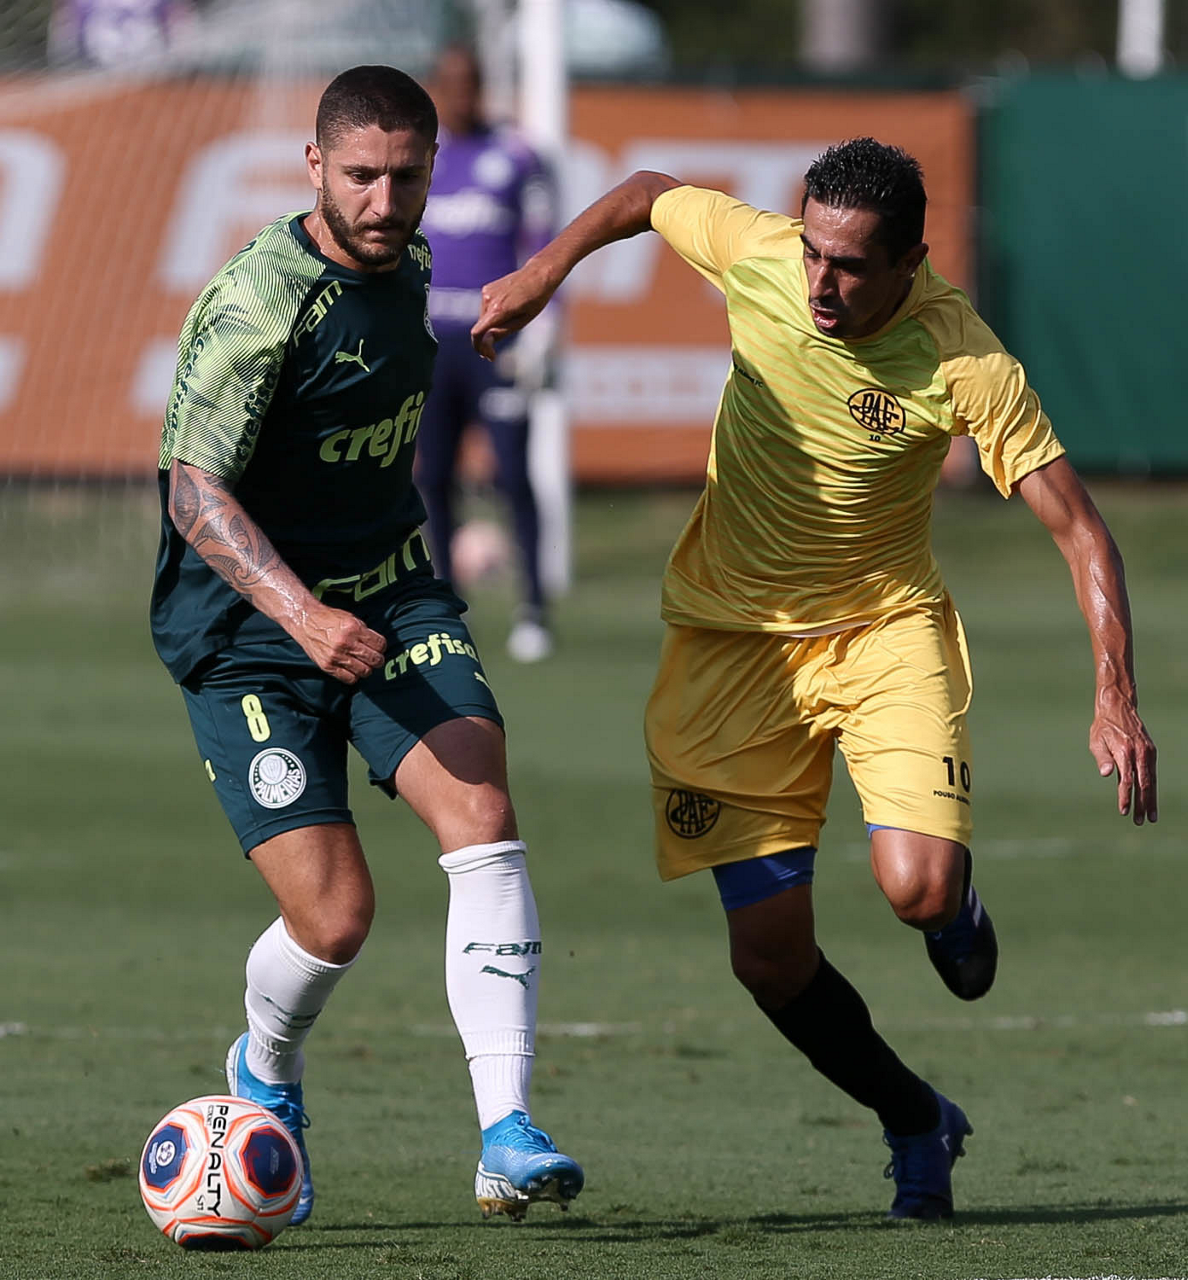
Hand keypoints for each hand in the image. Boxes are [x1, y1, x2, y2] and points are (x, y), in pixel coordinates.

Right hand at [295, 602, 386, 684]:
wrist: (306, 622)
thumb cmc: (329, 619)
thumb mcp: (351, 618)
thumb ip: (365, 632)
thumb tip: (378, 646)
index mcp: (354, 629)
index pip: (380, 644)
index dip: (382, 646)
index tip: (379, 647)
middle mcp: (346, 643)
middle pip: (375, 659)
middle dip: (378, 660)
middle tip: (375, 658)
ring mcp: (336, 656)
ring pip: (364, 671)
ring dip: (367, 668)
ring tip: (363, 664)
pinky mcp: (328, 666)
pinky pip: (350, 678)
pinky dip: (354, 675)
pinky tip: (352, 669)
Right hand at [471, 261, 556, 361]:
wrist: (538, 273)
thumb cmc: (536, 299)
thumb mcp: (523, 321)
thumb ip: (503, 332)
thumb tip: (486, 343)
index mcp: (498, 310)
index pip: (477, 333)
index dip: (479, 348)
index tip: (488, 356)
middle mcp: (488, 300)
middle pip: (480, 327)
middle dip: (486, 340)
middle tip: (495, 351)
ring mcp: (486, 292)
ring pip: (483, 318)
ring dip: (490, 326)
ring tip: (511, 321)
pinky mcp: (487, 288)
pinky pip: (486, 309)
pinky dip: (492, 315)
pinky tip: (508, 310)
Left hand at [1089, 691, 1156, 823]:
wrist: (1119, 708)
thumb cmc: (1103, 727)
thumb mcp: (1097, 740)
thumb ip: (1102, 757)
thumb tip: (1106, 774)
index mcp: (1125, 751)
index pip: (1126, 780)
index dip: (1125, 797)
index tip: (1123, 811)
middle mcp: (1140, 753)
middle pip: (1143, 784)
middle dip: (1142, 804)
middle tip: (1140, 822)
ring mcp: (1148, 753)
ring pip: (1151, 781)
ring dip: (1151, 800)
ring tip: (1150, 817)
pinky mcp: (1151, 752)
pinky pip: (1152, 774)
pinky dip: (1153, 788)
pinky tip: (1151, 800)